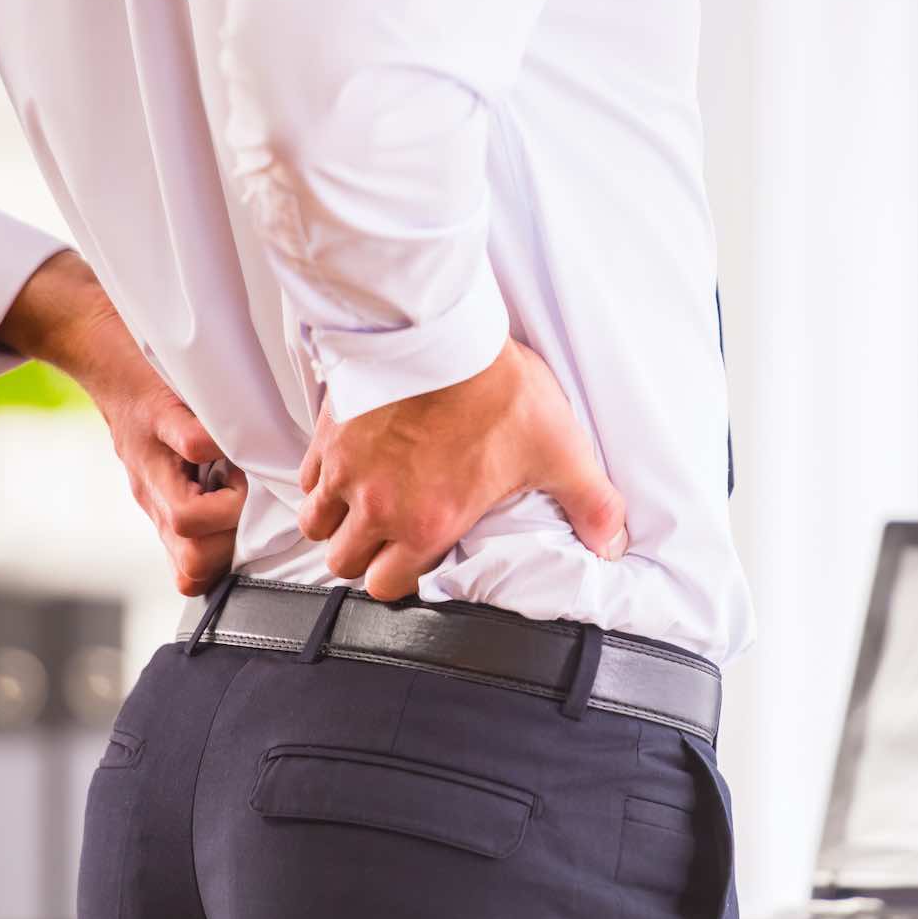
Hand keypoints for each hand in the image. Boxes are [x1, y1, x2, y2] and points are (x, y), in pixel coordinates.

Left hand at [0, 251, 244, 595]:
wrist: (95, 346)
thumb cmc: (143, 401)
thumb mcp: (162, 462)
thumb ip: (195, 494)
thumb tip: (242, 522)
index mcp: (159, 505)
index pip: (192, 575)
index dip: (224, 566)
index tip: (241, 531)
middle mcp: (152, 490)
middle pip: (193, 561)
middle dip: (230, 540)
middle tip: (240, 500)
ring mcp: (153, 455)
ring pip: (186, 520)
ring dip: (227, 502)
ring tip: (234, 470)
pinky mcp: (158, 411)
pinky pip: (190, 442)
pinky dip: (211, 444)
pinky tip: (221, 436)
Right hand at [297, 337, 627, 601]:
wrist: (441, 332)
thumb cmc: (495, 390)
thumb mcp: (558, 450)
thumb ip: (588, 502)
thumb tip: (611, 541)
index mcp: (427, 524)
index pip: (389, 586)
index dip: (400, 580)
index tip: (414, 563)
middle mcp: (376, 506)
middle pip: (343, 562)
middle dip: (363, 557)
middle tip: (386, 537)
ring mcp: (344, 469)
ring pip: (315, 522)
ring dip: (334, 521)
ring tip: (359, 506)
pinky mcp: (328, 432)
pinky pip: (306, 474)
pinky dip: (320, 477)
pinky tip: (346, 464)